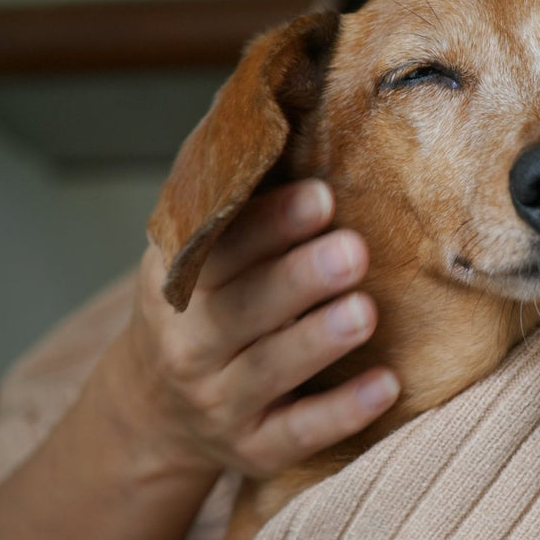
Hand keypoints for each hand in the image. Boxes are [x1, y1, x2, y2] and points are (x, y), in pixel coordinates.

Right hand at [119, 179, 399, 477]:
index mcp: (176, 284)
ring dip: (318, 340)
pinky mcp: (254, 448)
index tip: (321, 195)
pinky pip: (298, 433)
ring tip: (364, 311)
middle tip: (352, 249)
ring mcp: (219, 402)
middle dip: (299, 278)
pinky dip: (340, 413)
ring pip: (270, 371)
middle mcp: (190, 346)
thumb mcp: (190, 251)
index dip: (270, 223)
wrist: (154, 410)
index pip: (221, 249)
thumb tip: (265, 91)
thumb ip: (228, 189)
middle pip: (243, 309)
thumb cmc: (199, 305)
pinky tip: (385, 385)